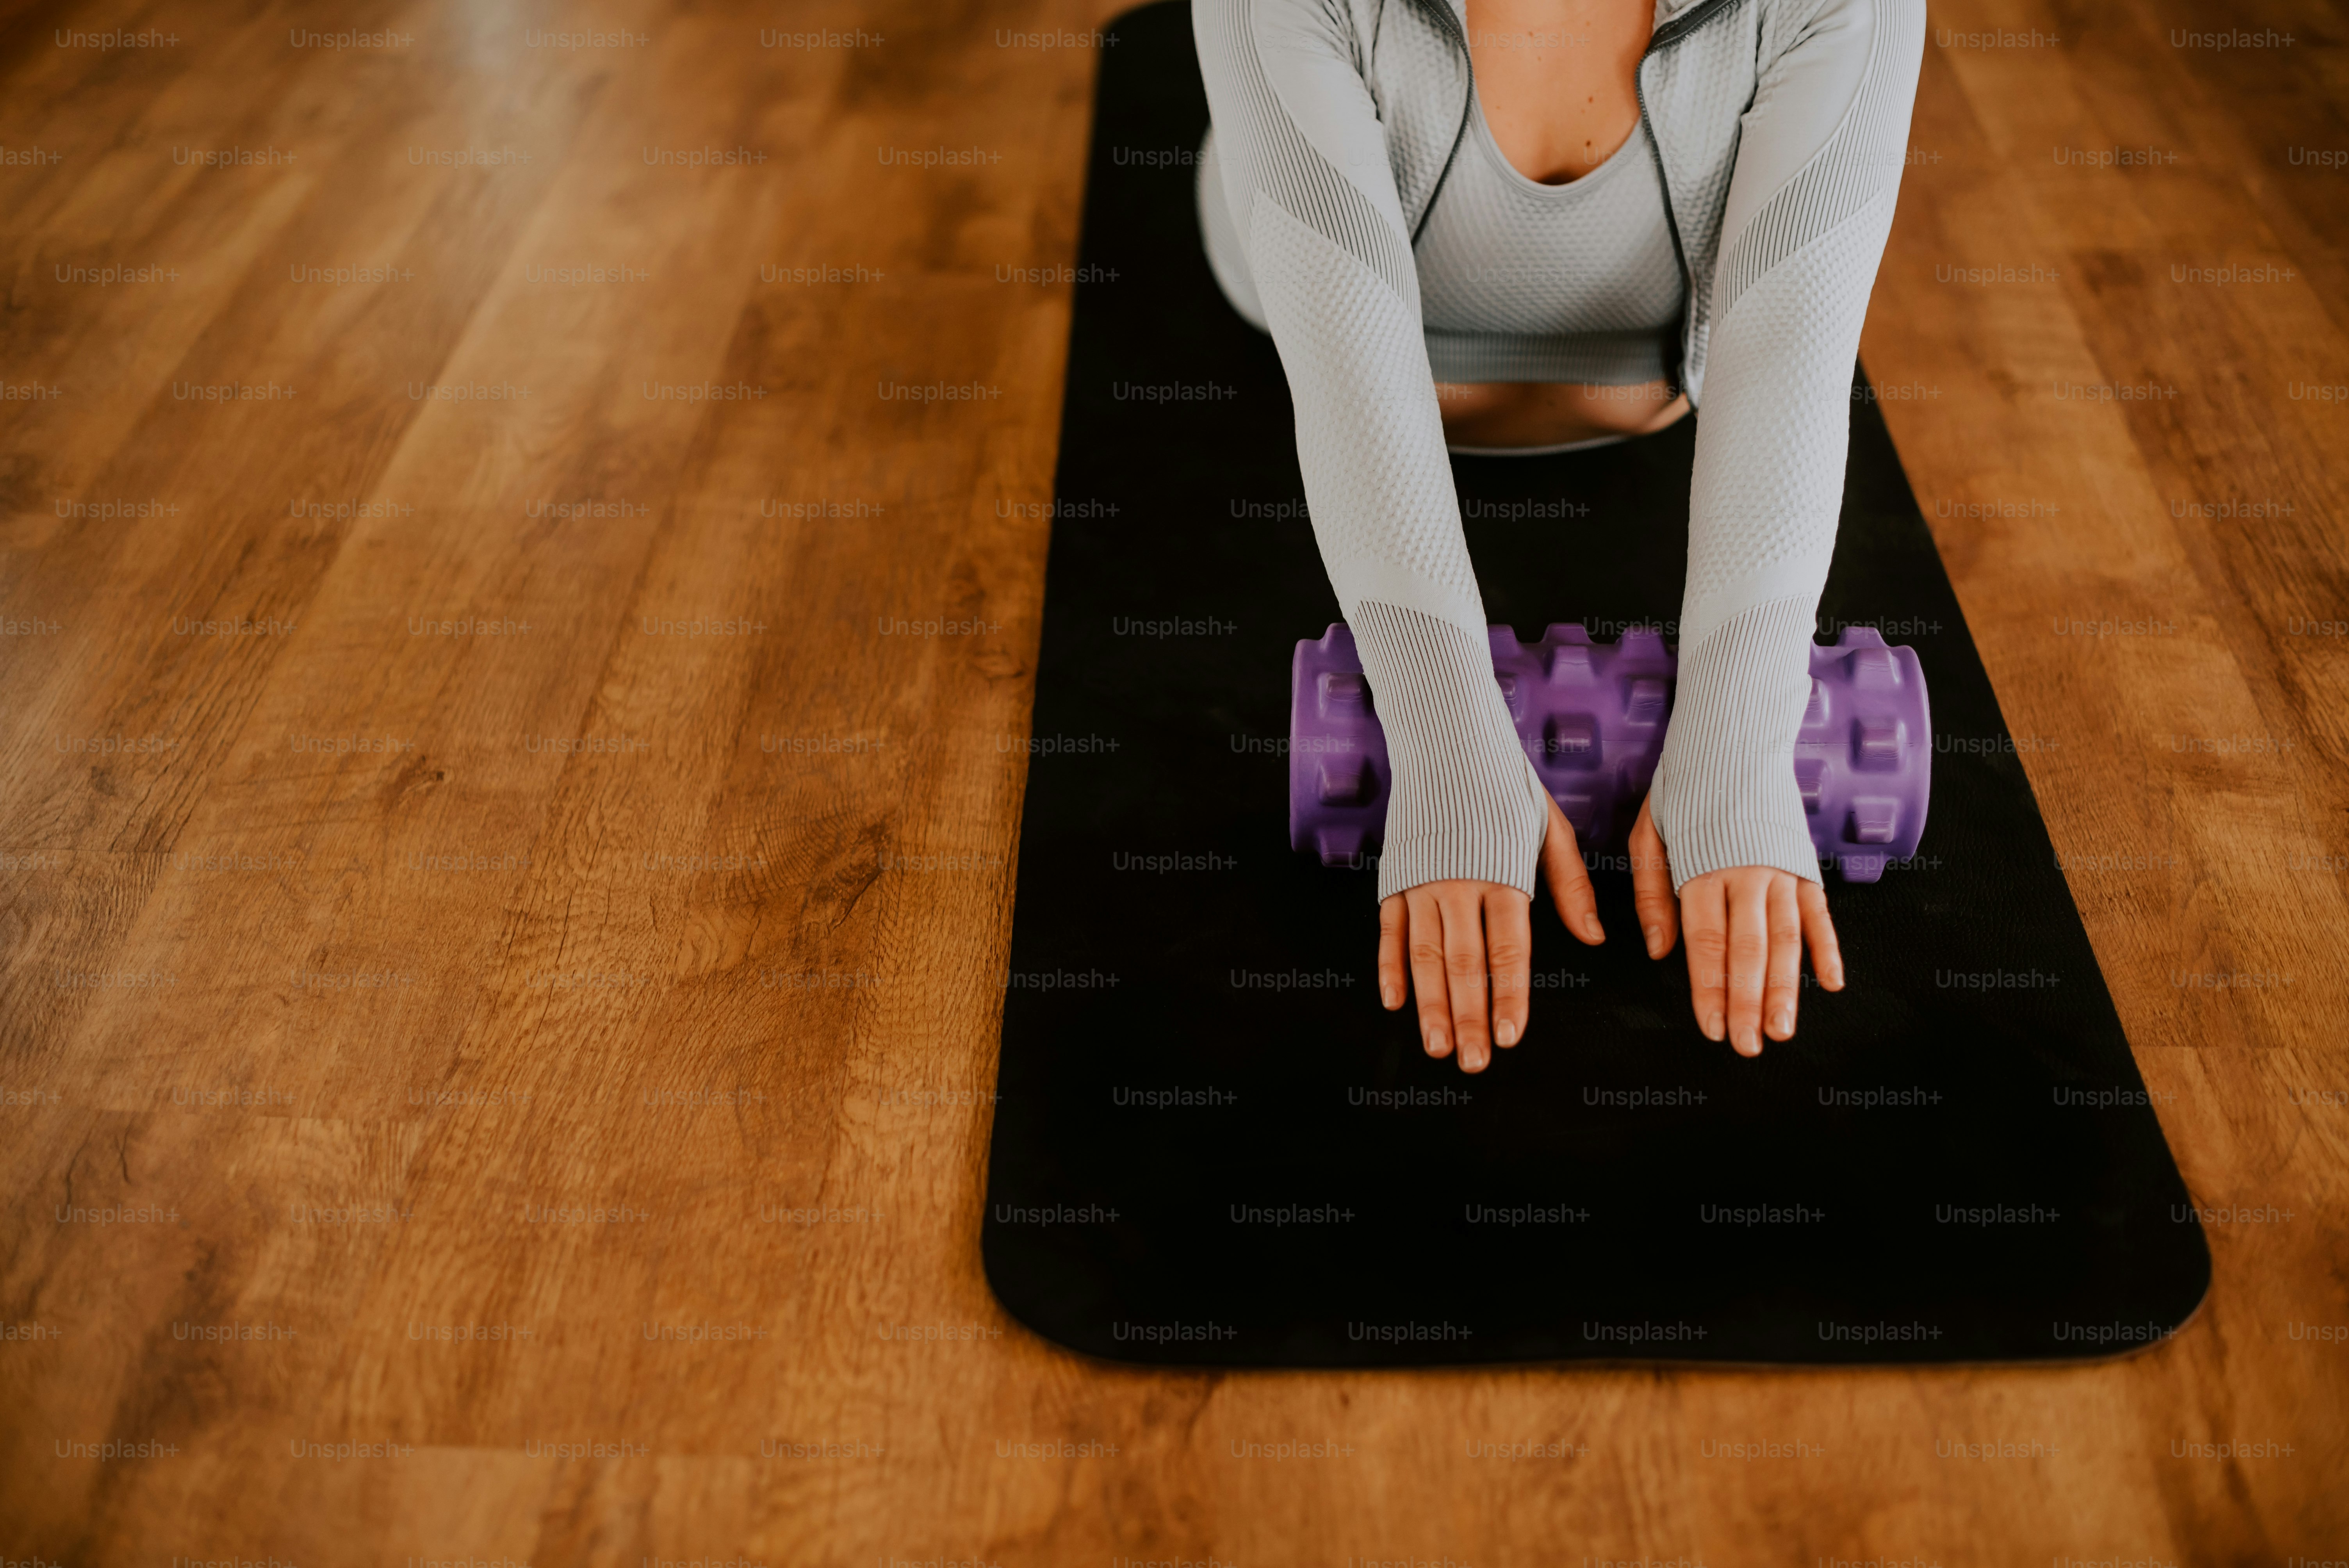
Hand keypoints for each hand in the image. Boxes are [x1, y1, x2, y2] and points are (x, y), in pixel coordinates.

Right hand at [1376, 790, 1605, 1071]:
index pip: (1507, 951)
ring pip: (1423, 955)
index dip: (1507, 998)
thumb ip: (1571, 886)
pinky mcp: (1395, 877)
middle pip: (1463, 964)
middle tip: (1471, 1061)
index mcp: (1504, 876)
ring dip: (1429, 1004)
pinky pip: (1388, 931)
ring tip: (1436, 1045)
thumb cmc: (1506, 786)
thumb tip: (1592, 936)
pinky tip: (1393, 1000)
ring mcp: (1422, 883)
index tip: (1508, 1037)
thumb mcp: (1552, 830)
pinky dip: (1388, 967)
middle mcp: (1460, 885)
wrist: (1449, 742)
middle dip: (1468, 1017)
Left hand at [1627, 795, 1843, 1055]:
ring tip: (1782, 1029)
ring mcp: (1780, 870)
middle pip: (1748, 949)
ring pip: (1786, 939)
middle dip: (1748, 1001)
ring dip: (1786, 987)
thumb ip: (1652, 894)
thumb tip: (1659, 951)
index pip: (1706, 942)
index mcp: (1701, 869)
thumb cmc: (1683, 790)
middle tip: (1748, 1044)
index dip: (1710, 989)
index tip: (1713, 1027)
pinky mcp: (1804, 863)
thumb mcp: (1648, 834)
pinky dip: (1828, 948)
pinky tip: (1831, 982)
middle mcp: (1746, 874)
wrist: (1732, 740)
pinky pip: (1819, 913)